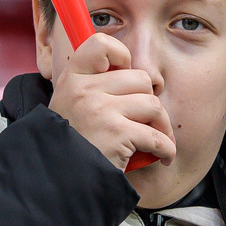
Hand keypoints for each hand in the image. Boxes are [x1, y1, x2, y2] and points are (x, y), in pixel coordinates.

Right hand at [47, 32, 177, 172]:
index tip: (125, 72)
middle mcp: (84, 90)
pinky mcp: (117, 135)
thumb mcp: (69, 107)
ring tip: (158, 138)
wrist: (58, 181)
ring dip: (162, 125)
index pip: (100, 44)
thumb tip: (127, 72)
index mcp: (72, 78)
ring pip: (152, 105)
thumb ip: (91, 87)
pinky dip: (166, 148)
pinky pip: (156, 136)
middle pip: (139, 79)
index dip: (120, 55)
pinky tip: (164, 156)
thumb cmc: (71, 145)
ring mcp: (100, 111)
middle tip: (148, 120)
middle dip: (149, 101)